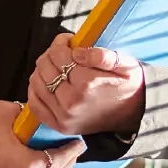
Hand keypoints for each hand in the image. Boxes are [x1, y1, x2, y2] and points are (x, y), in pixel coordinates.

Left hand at [25, 33, 144, 137]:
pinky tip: (45, 82)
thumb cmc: (127, 86)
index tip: (68, 41)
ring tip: (56, 66)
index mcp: (88, 83)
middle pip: (44, 67)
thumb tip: (76, 52)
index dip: (60, 43)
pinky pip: (34, 104)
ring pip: (36, 83)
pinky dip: (35, 90)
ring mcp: (64, 116)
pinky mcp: (59, 125)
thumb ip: (102, 55)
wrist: (133, 115)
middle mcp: (72, 102)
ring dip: (42, 70)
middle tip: (62, 52)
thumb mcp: (126, 65)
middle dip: (51, 54)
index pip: (58, 55)